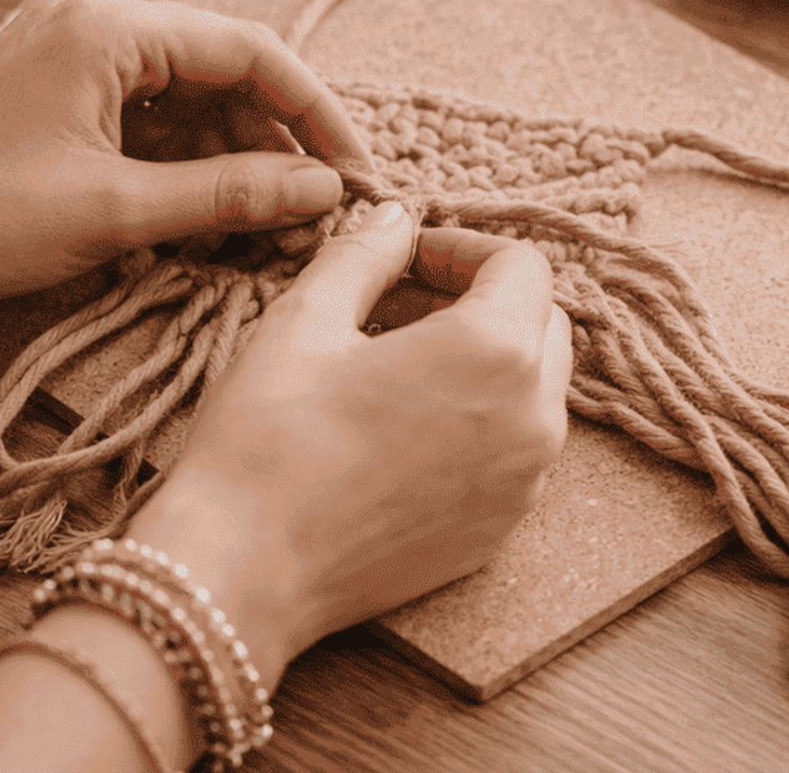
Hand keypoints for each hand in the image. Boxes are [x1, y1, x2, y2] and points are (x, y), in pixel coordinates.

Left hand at [0, 0, 366, 332]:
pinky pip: (147, 127)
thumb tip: (326, 191)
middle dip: (275, 145)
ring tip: (266, 232)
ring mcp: (70, 63)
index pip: (249, 51)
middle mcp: (91, 28)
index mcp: (106, 30)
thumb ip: (232, 195)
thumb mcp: (117, 212)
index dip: (315, 113)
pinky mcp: (57, 104)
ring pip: (189, 105)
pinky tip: (207, 227)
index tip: (356, 173)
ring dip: (232, 165)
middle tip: (316, 213)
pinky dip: (184, 173)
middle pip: (223, 75)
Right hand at [123, 203, 571, 683]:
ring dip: (484, 361)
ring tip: (398, 364)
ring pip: (534, 391)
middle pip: (542, 324)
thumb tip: (397, 220)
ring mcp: (523, 483)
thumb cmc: (268, 437)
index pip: (522, 266)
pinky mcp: (499, 530)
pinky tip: (403, 428)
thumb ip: (367, 255)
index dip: (463, 246)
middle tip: (400, 303)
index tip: (408, 256)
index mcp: (495, 352)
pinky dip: (478, 423)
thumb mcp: (306, 319)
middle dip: (481, 300)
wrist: (246, 568)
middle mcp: (533, 418)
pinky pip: (513, 453)